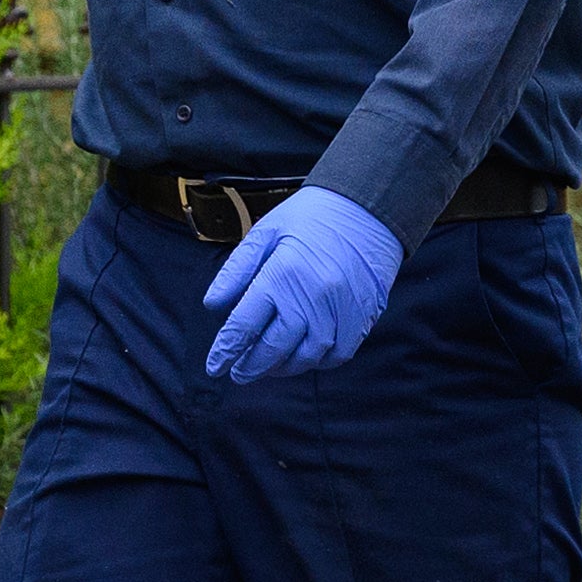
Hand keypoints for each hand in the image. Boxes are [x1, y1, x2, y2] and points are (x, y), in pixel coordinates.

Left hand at [203, 185, 401, 381]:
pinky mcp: (362, 316)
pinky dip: (318, 362)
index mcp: (281, 275)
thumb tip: (213, 304)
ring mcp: (339, 311)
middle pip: (273, 349)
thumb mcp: (266, 232)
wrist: (368, 207)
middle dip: (251, 367)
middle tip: (239, 373)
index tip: (215, 367)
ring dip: (283, 368)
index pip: (244, 325)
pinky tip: (304, 356)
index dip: (225, 351)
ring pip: (306, 357)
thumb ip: (237, 271)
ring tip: (268, 366)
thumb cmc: (312, 217)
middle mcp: (311, 298)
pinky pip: (338, 355)